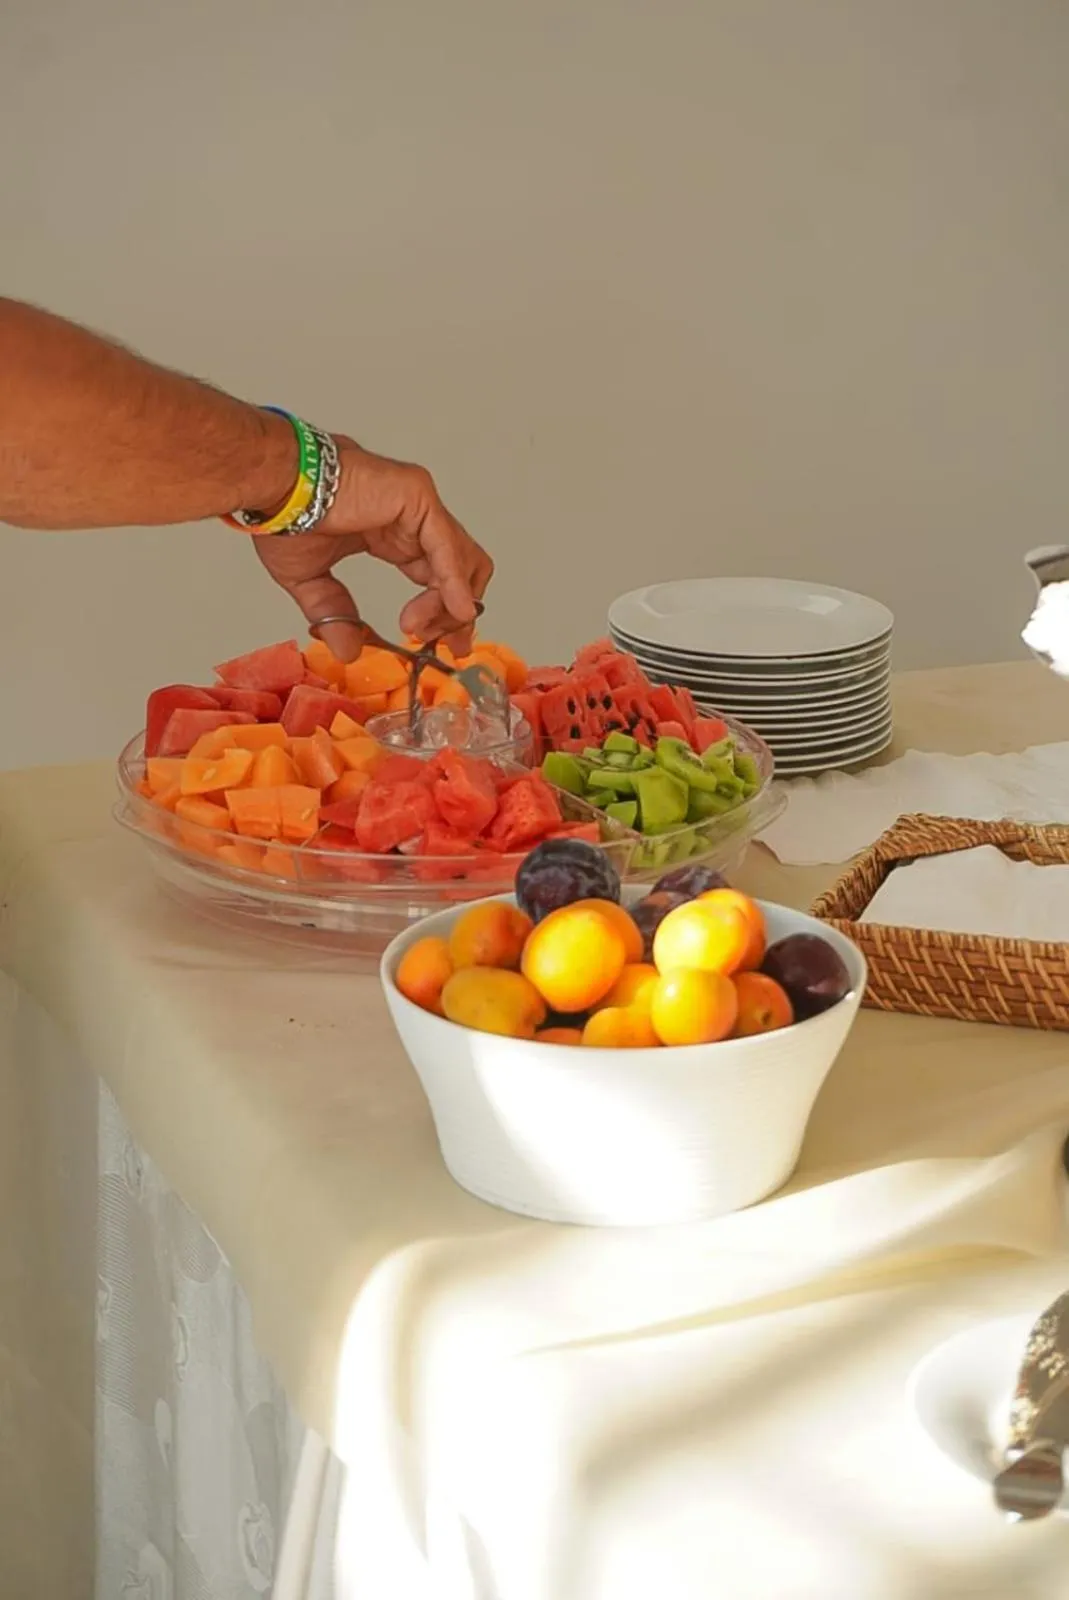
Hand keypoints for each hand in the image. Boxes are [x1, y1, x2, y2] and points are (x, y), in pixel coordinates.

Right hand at [255, 435, 493, 661]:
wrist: (272, 487)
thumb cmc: (283, 515)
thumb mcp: (310, 579)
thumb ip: (334, 612)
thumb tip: (347, 650)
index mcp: (391, 532)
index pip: (437, 574)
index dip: (445, 611)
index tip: (439, 644)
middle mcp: (411, 517)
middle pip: (462, 570)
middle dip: (460, 613)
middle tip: (449, 646)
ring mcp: (419, 504)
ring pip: (464, 560)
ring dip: (452, 604)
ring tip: (426, 631)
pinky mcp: (418, 496)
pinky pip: (447, 547)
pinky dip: (455, 582)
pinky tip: (458, 611)